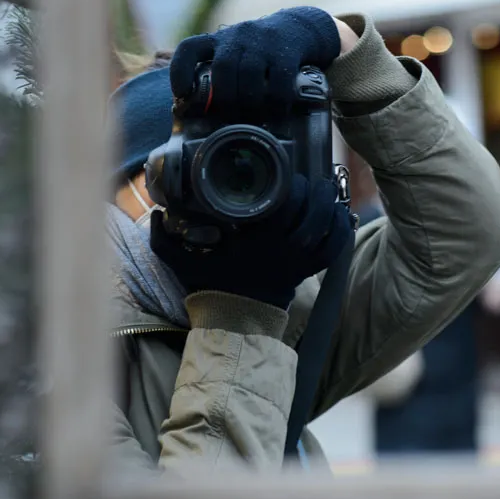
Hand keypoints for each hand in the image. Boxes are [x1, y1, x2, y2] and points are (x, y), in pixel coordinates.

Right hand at [150, 175, 353, 308]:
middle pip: (315, 210)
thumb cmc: (210, 286)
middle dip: (315, 190)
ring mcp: (301, 262)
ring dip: (331, 205)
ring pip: (331, 227)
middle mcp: (285, 249)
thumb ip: (162, 239)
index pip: (286, 203)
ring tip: (325, 189)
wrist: (235, 322)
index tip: (284, 176)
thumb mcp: (179, 262)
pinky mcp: (310, 271)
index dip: (292, 185)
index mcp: (258, 240)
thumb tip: (156, 213)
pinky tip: (340, 213)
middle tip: (307, 179)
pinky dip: (342, 229)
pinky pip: (337, 248)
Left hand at [169, 7, 340, 113]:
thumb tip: (205, 118)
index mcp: (218, 40)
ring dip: (249, 103)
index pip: (190, 48)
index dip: (181, 71)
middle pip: (224, 69)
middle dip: (226, 99)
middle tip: (231, 119)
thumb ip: (220, 76)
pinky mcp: (286, 52)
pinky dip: (276, 103)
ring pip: (249, 76)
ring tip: (253, 120)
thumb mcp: (235, 53)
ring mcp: (263, 42)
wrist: (299, 27)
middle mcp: (237, 37)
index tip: (181, 93)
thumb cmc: (259, 52)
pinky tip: (277, 112)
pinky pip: (279, 82)